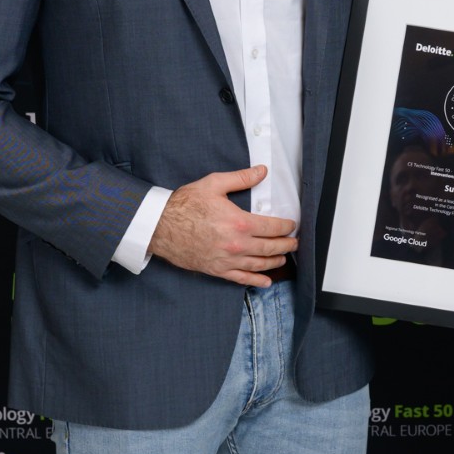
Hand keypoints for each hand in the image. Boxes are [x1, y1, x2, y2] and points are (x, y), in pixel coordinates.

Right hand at [149, 165, 297, 286]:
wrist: (160, 226)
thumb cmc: (184, 205)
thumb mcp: (214, 184)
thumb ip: (241, 178)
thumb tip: (261, 171)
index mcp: (239, 223)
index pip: (273, 227)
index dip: (286, 227)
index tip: (291, 225)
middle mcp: (237, 244)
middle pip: (271, 248)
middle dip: (286, 245)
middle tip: (294, 242)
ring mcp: (227, 260)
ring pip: (260, 264)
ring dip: (275, 262)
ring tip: (283, 257)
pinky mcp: (217, 270)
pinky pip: (241, 279)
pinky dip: (256, 281)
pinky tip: (266, 281)